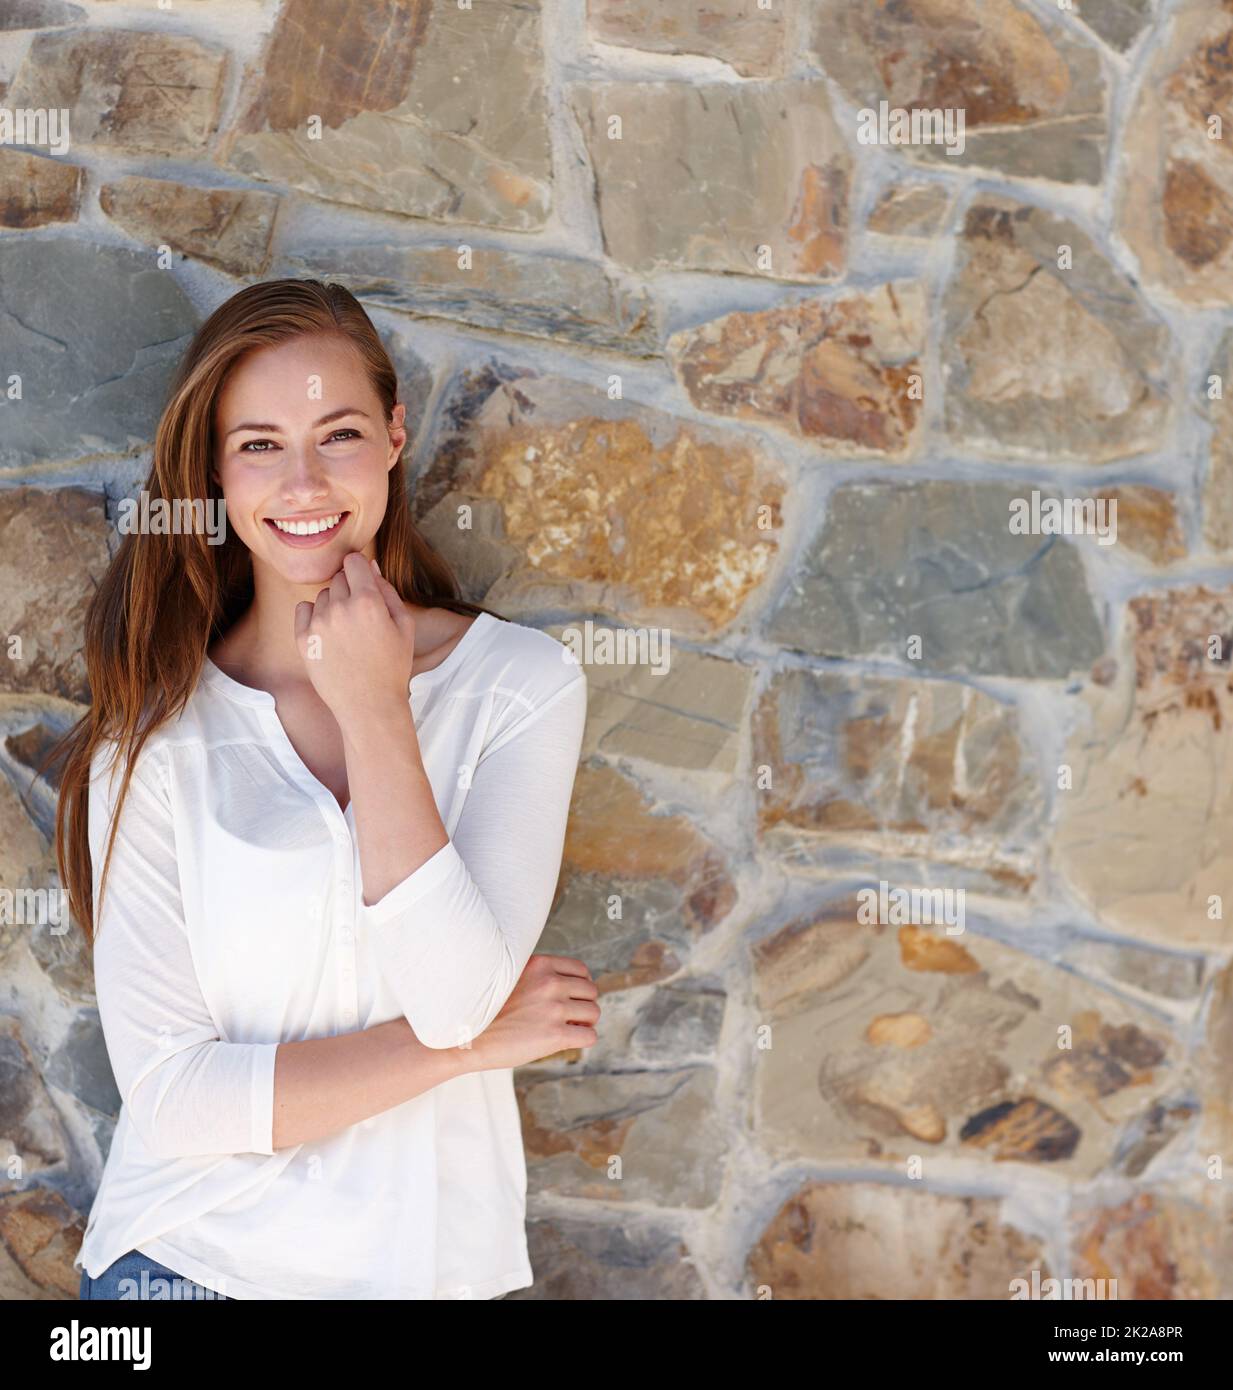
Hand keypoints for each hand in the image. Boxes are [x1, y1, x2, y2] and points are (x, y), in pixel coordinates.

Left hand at [294, 553, 415, 722]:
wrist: (369, 705)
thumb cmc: (392, 667)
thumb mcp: (404, 626)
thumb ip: (388, 591)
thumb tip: (370, 566)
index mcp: (368, 601)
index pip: (354, 561)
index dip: (360, 569)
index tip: (365, 582)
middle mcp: (340, 608)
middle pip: (339, 578)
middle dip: (351, 589)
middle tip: (362, 616)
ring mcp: (318, 624)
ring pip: (324, 595)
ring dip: (334, 605)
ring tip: (348, 632)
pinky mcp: (303, 639)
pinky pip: (304, 609)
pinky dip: (315, 615)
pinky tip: (330, 633)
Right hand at [464, 955, 599, 1070]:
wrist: (467, 1039)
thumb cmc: (489, 1010)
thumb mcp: (511, 976)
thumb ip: (538, 975)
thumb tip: (568, 982)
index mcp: (540, 965)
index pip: (581, 970)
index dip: (579, 986)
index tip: (569, 998)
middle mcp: (550, 982)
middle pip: (591, 991)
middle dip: (583, 1005)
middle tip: (568, 1017)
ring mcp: (554, 1008)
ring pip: (594, 1012)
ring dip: (584, 1023)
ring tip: (567, 1029)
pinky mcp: (555, 1035)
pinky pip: (590, 1036)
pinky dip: (583, 1040)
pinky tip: (567, 1041)